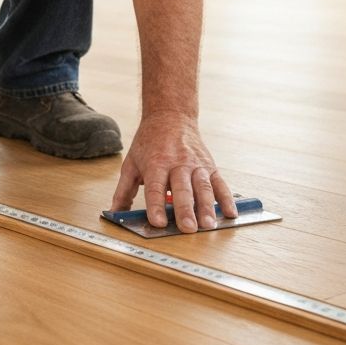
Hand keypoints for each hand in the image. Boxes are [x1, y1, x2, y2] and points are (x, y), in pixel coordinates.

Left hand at [111, 112, 235, 233]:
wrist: (170, 116)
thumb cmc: (149, 142)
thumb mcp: (131, 162)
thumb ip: (123, 190)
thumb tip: (114, 212)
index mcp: (156, 163)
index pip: (155, 187)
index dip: (156, 206)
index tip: (158, 223)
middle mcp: (178, 163)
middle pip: (182, 189)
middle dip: (185, 209)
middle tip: (188, 228)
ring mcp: (196, 164)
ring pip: (203, 186)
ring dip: (207, 207)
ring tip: (209, 225)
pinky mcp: (209, 166)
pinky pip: (220, 183)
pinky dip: (227, 198)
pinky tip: (230, 213)